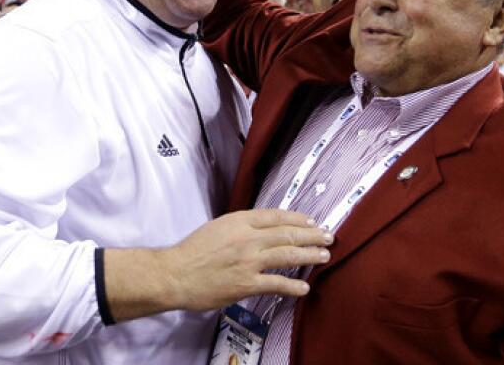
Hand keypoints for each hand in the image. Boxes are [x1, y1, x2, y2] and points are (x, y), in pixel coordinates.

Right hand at [161, 209, 331, 311]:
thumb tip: (263, 228)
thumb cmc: (193, 251)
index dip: (299, 218)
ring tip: (324, 255)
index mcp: (240, 221)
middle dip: (312, 234)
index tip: (312, 221)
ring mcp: (249, 261)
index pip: (277, 216)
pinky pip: (276, 283)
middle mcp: (248, 238)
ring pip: (287, 255)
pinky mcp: (246, 283)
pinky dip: (293, 286)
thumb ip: (241, 226)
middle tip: (328, 236)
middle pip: (288, 233)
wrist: (175, 274)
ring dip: (310, 255)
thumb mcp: (218, 226)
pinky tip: (304, 287)